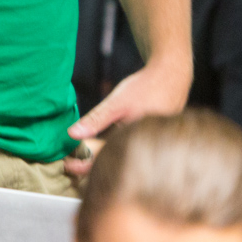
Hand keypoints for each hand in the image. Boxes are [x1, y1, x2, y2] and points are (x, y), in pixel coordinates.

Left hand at [64, 54, 190, 174]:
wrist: (173, 75)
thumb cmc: (146, 87)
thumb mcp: (117, 103)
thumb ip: (96, 120)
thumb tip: (72, 134)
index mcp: (137, 143)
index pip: (105, 162)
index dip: (84, 167)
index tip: (68, 166)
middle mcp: (149, 151)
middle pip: (117, 166)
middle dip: (94, 165)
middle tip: (73, 163)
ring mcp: (155, 149)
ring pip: (126, 159)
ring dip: (108, 159)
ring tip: (87, 157)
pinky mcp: (157, 144)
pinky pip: (135, 152)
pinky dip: (121, 151)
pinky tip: (110, 145)